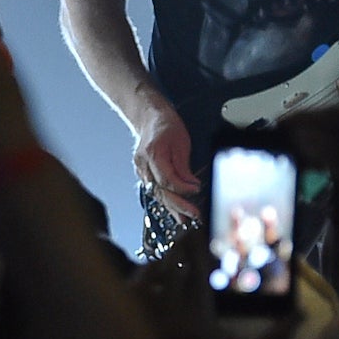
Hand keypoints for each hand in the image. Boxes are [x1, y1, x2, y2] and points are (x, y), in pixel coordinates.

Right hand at [132, 91, 201, 224]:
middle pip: (160, 191)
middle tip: (194, 214)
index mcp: (152, 154)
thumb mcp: (181, 142)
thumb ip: (183, 166)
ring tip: (186, 220)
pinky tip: (176, 214)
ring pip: (157, 194)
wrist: (149, 118)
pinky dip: (167, 203)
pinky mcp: (145, 175)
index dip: (183, 188)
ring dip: (172, 208)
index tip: (197, 190)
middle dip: (178, 204)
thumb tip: (191, 185)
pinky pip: (156, 191)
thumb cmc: (165, 126)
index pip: (167, 179)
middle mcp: (143, 165)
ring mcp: (141, 171)